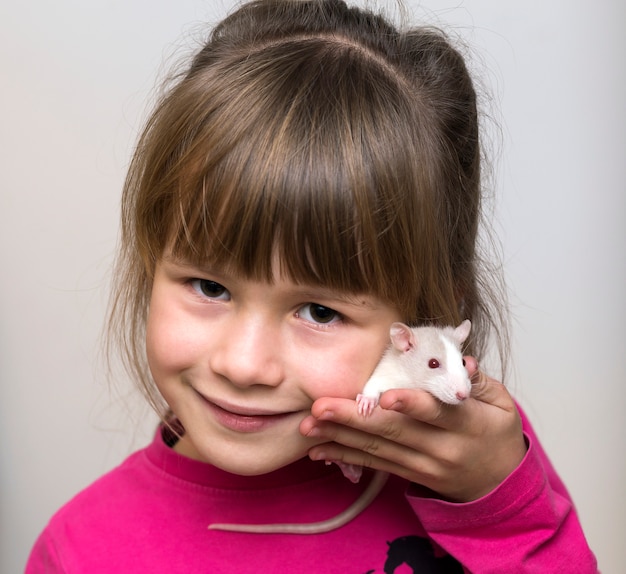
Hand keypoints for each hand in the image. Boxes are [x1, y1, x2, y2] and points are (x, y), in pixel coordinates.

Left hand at [299, 357, 527, 501]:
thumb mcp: (501, 404)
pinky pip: (376, 465)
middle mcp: (442, 448)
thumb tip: (461, 360)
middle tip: (320, 407)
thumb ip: (477, 381)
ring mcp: (424, 466)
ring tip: (308, 426)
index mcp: (467, 424)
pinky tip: (320, 449)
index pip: (438, 412)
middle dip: (354, 418)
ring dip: (340, 437)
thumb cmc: (496, 433)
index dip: (411, 404)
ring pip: (378, 450)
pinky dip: (347, 456)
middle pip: (395, 432)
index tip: (384, 396)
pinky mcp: (411, 475)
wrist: (499, 484)